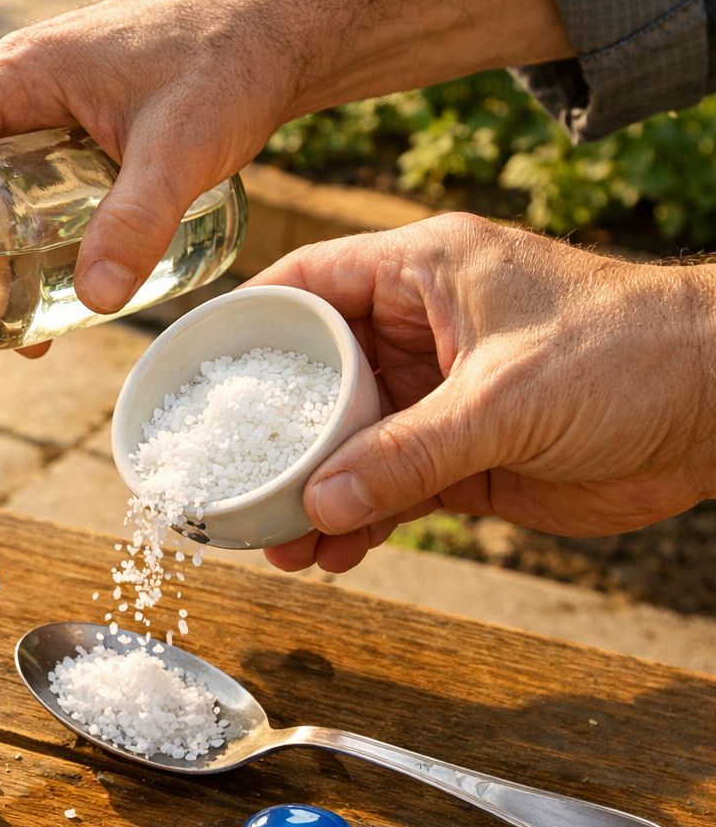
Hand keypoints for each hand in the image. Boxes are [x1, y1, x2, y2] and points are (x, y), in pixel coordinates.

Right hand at [0, 0, 296, 317]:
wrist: (282, 36)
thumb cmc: (229, 64)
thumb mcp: (181, 148)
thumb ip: (138, 220)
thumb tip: (95, 300)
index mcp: (23, 73)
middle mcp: (25, 87)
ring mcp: (53, 107)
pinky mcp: (82, 129)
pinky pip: (30, 183)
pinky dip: (23, 232)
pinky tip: (49, 287)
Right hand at [248, 214, 715, 572]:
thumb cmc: (631, 351)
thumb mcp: (506, 396)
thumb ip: (409, 451)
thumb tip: (320, 505)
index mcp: (418, 272)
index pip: (304, 285)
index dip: (245, 324)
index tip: (194, 373)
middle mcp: (416, 329)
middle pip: (313, 378)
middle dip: (272, 438)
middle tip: (229, 486)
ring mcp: (438, 395)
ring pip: (347, 443)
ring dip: (313, 493)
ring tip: (275, 545)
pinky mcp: (464, 452)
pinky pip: (389, 486)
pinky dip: (360, 520)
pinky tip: (334, 554)